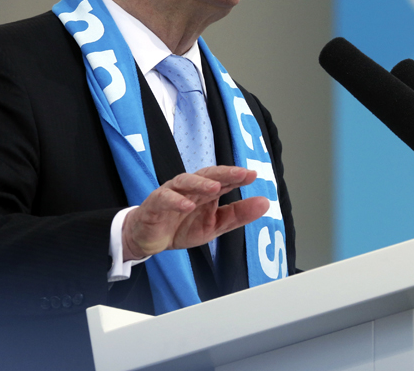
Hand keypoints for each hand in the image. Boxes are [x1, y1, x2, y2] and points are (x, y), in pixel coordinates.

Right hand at [122, 165, 268, 260]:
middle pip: (207, 175)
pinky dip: (175, 201)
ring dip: (200, 183)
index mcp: (205, 192)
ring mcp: (171, 193)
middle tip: (242, 173)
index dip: (238, 176)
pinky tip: (187, 206)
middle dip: (225, 173)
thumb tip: (265, 203)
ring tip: (216, 188)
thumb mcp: (215, 225)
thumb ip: (238, 215)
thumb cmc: (181, 227)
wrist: (148, 239)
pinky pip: (165, 198)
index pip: (224, 180)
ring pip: (186, 182)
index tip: (254, 175)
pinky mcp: (155, 203)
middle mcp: (190, 188)